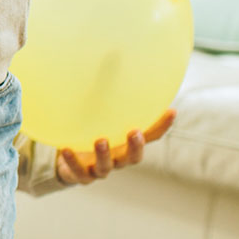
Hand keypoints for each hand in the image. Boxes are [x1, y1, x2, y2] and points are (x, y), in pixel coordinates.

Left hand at [54, 108, 175, 184]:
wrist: (69, 160)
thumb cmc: (92, 134)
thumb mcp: (103, 118)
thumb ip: (112, 99)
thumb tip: (115, 62)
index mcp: (127, 145)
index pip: (150, 136)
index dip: (162, 125)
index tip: (171, 111)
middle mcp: (117, 159)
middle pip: (132, 158)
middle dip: (135, 146)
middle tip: (134, 132)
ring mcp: (99, 169)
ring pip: (105, 167)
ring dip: (104, 154)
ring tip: (101, 141)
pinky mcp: (80, 176)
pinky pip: (78, 172)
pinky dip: (72, 162)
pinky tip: (66, 149)